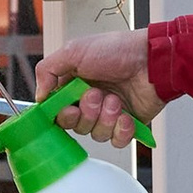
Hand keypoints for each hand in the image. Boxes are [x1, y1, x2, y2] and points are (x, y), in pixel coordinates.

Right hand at [35, 32, 159, 151]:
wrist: (152, 60)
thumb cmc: (118, 50)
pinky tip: (127, 116)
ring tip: (116, 99)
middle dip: (86, 112)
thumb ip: (48, 70)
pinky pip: (116, 141)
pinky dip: (121, 131)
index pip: (58, 111)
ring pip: (96, 134)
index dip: (61, 114)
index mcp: (75, 84)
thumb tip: (39, 97)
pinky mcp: (127, 124)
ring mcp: (109, 114)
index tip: (67, 107)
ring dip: (105, 118)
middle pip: (76, 125)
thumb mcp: (74, 51)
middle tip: (97, 95)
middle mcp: (91, 100)